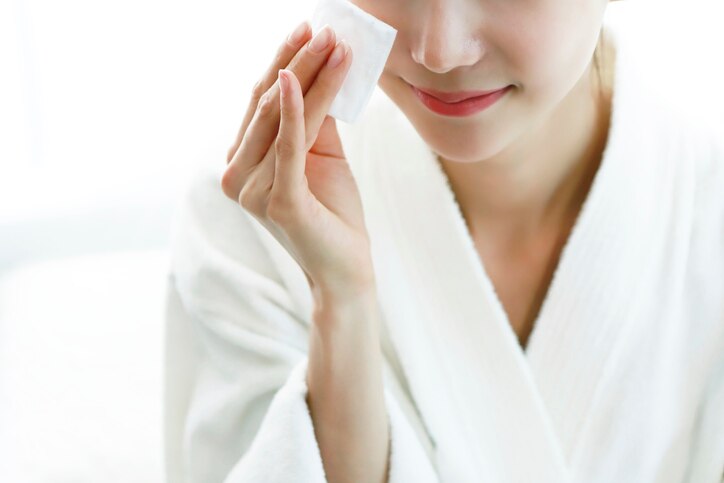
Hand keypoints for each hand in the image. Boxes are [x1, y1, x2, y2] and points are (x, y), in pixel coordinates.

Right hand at [221, 21, 374, 300]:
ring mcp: (253, 190)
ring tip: (335, 46)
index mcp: (243, 161)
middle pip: (269, 104)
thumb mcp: (323, 156)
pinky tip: (298, 80)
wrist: (344, 268)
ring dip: (310, 78)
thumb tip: (321, 73)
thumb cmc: (333, 212)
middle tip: (325, 30)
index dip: (284, 62)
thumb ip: (314, 120)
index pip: (262, 102)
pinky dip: (295, 113)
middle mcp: (238, 174)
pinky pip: (288, 148)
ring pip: (283, 120)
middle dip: (299, 62)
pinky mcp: (277, 203)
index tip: (307, 29)